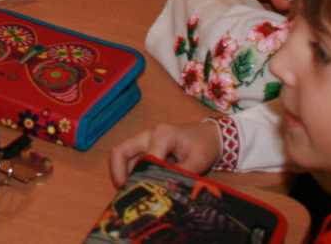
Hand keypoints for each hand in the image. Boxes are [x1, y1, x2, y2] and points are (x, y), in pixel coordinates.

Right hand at [107, 120, 221, 185]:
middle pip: (122, 151)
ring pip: (124, 156)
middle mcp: (148, 135)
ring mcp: (146, 141)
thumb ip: (181, 174)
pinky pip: (132, 160)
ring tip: (131, 193)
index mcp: (162, 135)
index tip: (149, 194)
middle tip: (125, 193)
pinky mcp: (147, 148)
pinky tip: (139, 187)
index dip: (144, 178)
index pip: (145, 159)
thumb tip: (166, 190)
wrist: (211, 135)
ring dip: (124, 174)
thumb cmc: (205, 145)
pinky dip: (131, 174)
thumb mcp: (198, 160)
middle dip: (119, 173)